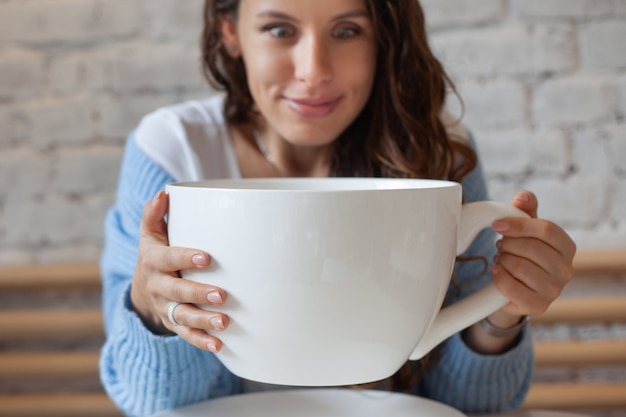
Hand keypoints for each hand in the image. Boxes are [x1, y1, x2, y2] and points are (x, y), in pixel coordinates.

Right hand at [130, 190, 228, 351]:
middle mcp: (158, 286)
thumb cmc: (155, 256)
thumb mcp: (150, 236)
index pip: (168, 258)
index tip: (206, 258)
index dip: (185, 258)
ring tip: (224, 322)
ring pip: (183, 316)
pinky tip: (219, 344)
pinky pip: (185, 335)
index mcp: (154, 261)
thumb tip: (164, 193)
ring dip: (203, 321)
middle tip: (222, 295)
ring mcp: (165, 307)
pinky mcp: (173, 324)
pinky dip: (201, 342)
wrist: (139, 292)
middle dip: (199, 293)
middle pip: (177, 291)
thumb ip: (154, 215)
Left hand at [490, 190, 576, 316]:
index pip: (546, 230)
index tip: (496, 224)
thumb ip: (526, 208)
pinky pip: (513, 288)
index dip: (518, 224)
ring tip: (501, 258)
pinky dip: (499, 276)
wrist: (515, 288)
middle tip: (499, 245)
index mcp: (567, 247)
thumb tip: (521, 197)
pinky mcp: (538, 306)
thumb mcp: (526, 228)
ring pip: (521, 267)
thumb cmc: (523, 253)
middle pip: (532, 248)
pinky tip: (497, 270)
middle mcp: (566, 270)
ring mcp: (554, 290)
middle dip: (508, 244)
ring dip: (503, 260)